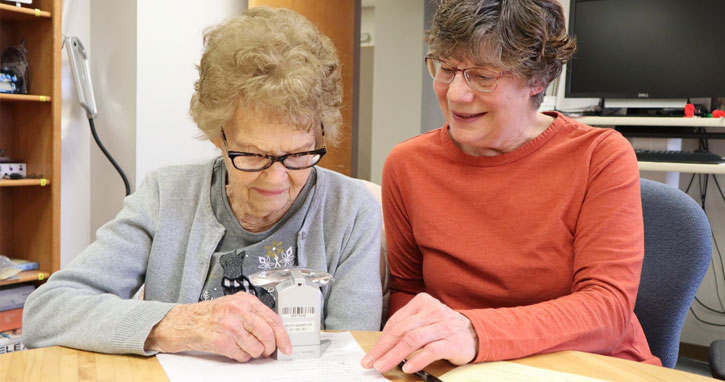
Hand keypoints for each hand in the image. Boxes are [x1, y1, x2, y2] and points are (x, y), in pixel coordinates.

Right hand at [144, 292, 291, 361]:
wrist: (183, 322)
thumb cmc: (208, 315)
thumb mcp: (234, 307)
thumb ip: (254, 316)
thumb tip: (275, 333)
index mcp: (245, 300)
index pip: (273, 319)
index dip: (284, 336)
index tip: (287, 347)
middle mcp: (238, 310)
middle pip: (268, 335)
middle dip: (270, 348)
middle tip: (266, 351)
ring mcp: (229, 325)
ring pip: (256, 348)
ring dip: (254, 353)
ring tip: (244, 348)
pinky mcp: (221, 340)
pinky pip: (242, 355)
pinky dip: (241, 357)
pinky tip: (234, 350)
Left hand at [360, 293, 477, 372]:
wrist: (475, 333)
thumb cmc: (443, 327)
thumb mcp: (424, 320)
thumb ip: (406, 327)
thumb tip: (381, 347)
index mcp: (422, 302)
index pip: (396, 322)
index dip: (381, 340)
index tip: (370, 355)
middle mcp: (432, 311)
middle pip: (402, 330)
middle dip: (383, 348)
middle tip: (371, 362)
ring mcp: (443, 326)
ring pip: (413, 339)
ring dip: (394, 355)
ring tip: (383, 366)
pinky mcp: (452, 342)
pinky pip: (431, 350)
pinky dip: (417, 360)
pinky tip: (407, 367)